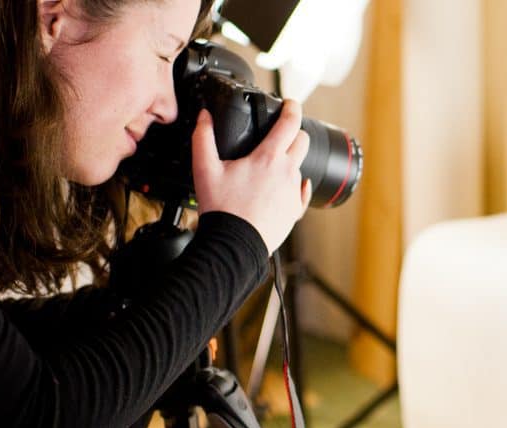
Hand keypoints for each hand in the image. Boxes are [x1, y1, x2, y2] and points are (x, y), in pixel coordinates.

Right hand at [192, 100, 312, 254]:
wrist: (234, 245)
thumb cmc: (222, 209)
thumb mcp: (205, 169)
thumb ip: (203, 138)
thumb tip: (204, 117)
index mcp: (269, 158)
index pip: (290, 122)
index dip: (292, 107)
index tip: (290, 103)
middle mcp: (287, 172)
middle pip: (303, 141)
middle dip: (295, 132)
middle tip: (281, 134)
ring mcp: (293, 192)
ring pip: (299, 167)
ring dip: (288, 162)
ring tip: (268, 169)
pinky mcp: (295, 211)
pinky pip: (300, 193)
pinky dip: (294, 187)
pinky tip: (282, 189)